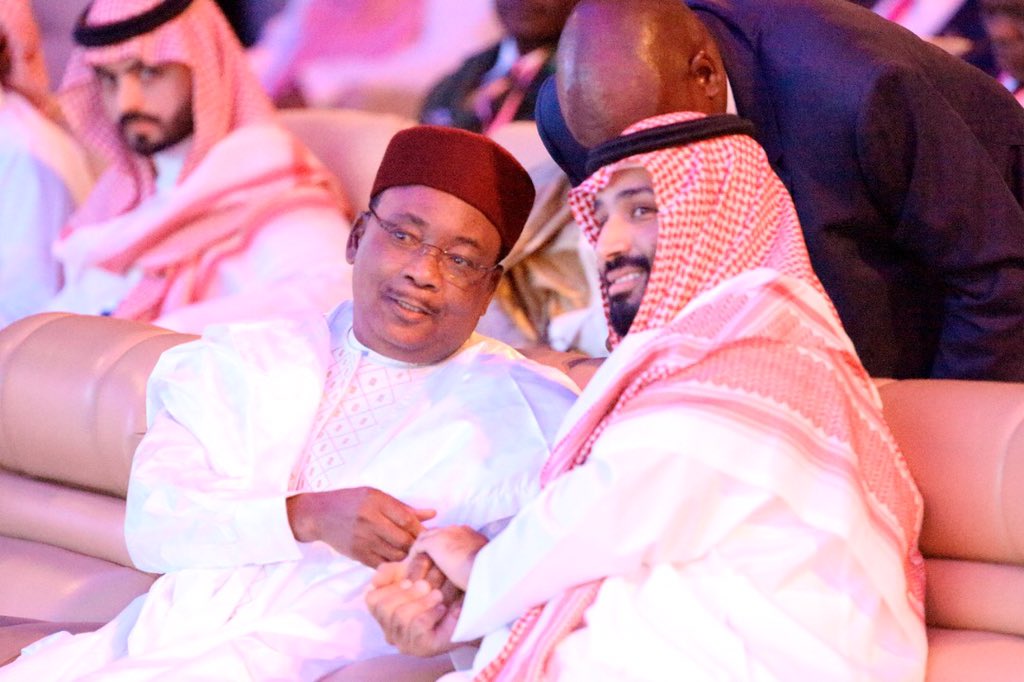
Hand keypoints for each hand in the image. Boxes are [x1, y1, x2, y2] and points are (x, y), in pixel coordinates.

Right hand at [287, 487, 434, 567]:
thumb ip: (403, 507)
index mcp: (376, 502)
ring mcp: (362, 540)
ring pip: (394, 554)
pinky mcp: (357, 554)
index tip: (429, 534)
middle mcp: (369, 521)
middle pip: (402, 539)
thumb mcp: (376, 496)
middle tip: (425, 548)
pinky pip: (382, 564)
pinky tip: (399, 562)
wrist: (320, 515)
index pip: (406, 519)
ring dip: (407, 557)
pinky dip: (393, 564)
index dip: (421, 529)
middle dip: (417, 545)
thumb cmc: (351, 501)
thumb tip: (432, 514)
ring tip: (415, 556)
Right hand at [366, 569, 462, 656]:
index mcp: (385, 614)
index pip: (372, 600)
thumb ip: (390, 572)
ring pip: (400, 616)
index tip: (408, 581)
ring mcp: (405, 643)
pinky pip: (417, 626)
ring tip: (438, 595)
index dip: (388, 587)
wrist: (469, 607)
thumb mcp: (411, 574)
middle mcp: (391, 631)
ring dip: (421, 601)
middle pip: (383, 608)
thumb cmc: (437, 589)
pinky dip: (430, 612)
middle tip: (426, 584)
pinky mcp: (422, 649)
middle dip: (406, 593)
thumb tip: (374, 579)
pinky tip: (441, 609)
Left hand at [409, 525, 487, 590]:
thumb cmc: (491, 574)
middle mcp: (458, 530)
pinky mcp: (435, 542)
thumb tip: (475, 579)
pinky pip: (418, 547)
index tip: (441, 562)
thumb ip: (477, 566)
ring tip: (416, 567)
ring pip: (426, 538)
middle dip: (431, 546)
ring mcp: (446, 534)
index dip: (444, 548)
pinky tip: (412, 570)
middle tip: (425, 564)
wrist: (491, 570)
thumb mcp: (485, 566)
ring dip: (421, 552)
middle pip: (438, 533)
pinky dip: (414, 557)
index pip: (452, 536)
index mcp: (471, 535)